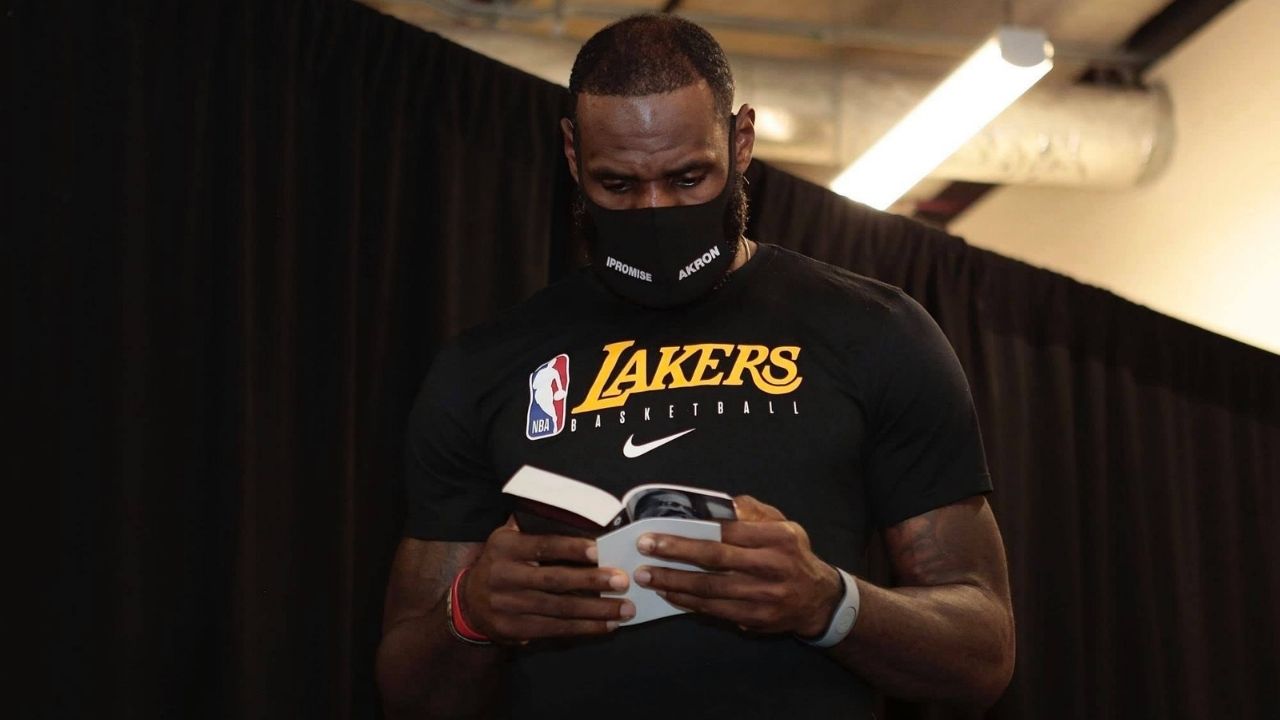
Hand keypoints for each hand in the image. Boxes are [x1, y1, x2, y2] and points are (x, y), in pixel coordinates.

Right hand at [462, 519, 634, 643]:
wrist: (470, 603)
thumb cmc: (502, 562)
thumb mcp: (507, 538)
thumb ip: (533, 526)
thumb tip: (575, 511)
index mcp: (504, 547)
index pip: (542, 545)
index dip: (570, 548)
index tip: (599, 549)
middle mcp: (503, 576)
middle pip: (553, 580)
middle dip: (591, 581)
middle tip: (621, 580)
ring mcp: (508, 606)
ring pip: (559, 609)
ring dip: (596, 610)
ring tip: (624, 609)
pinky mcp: (514, 630)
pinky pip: (555, 629)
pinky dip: (584, 628)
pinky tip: (607, 625)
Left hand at [633, 495, 842, 636]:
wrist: (818, 600)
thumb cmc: (792, 555)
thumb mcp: (784, 525)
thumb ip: (754, 511)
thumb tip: (722, 503)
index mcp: (777, 538)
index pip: (730, 531)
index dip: (695, 530)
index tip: (664, 527)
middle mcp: (771, 566)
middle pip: (716, 559)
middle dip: (676, 552)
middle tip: (645, 547)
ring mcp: (764, 596)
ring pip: (711, 588)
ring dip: (674, 581)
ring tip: (646, 575)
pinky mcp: (756, 619)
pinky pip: (715, 610)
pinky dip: (688, 602)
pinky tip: (669, 593)